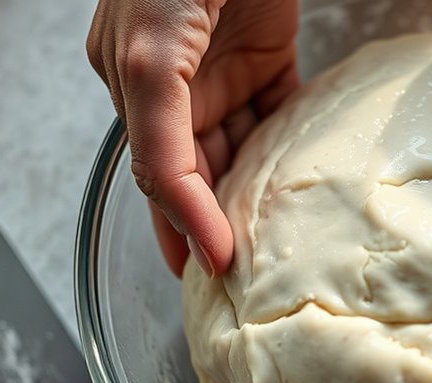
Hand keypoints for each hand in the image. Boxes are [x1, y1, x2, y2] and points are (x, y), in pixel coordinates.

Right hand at [87, 0, 298, 276]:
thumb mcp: (151, 54)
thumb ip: (159, 133)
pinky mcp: (266, 56)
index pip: (159, 169)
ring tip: (269, 247)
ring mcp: (222, 70)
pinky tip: (296, 191)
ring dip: (250, 196)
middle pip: (195, 169)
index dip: (183, 223)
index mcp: (135, 80)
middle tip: (231, 278)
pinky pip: (275, 117)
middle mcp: (175, 82)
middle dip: (211, 223)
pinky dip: (284, 154)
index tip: (214, 265)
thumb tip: (175, 203)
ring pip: (238, 150)